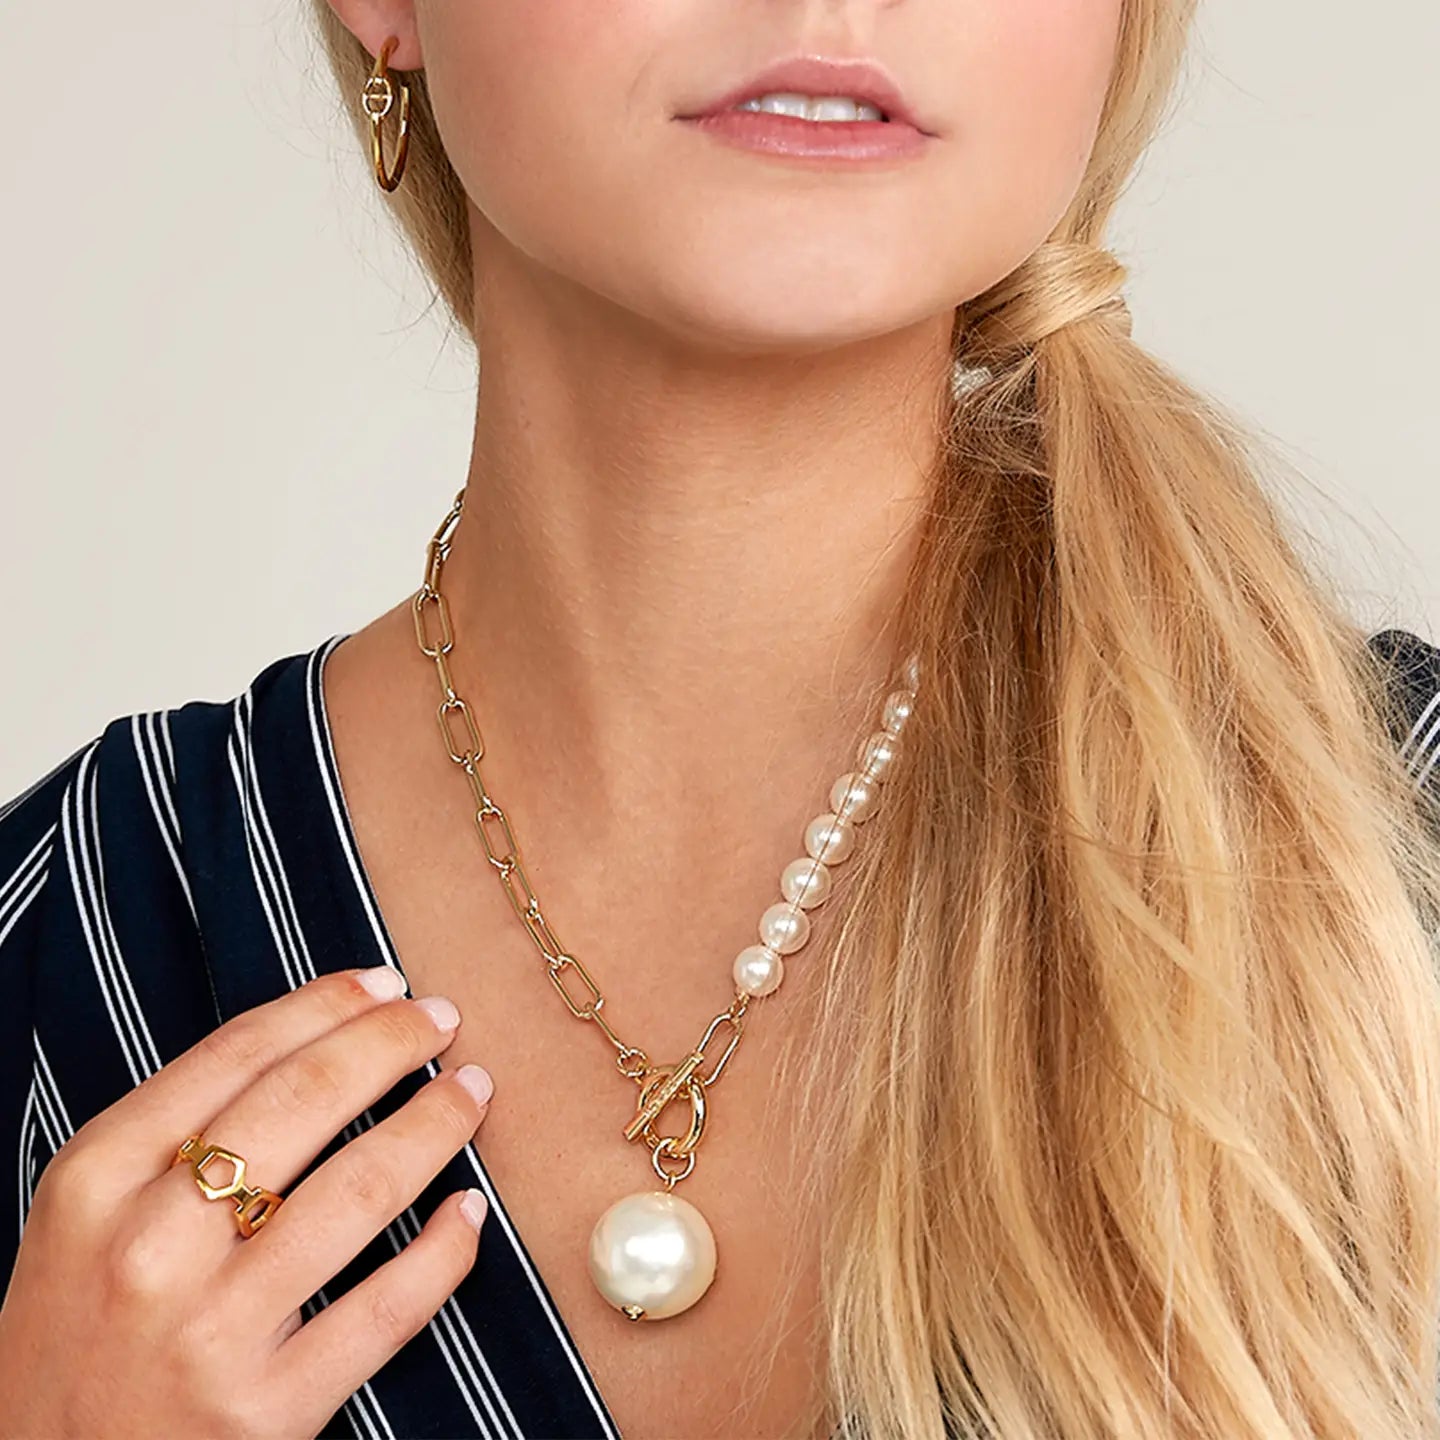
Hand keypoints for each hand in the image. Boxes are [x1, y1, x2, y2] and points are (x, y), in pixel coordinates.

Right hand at [0, 966, 493, 1438]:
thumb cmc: (81, 1331)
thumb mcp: (86, 1218)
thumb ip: (171, 1134)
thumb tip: (311, 1040)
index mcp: (96, 1180)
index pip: (236, 1054)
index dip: (326, 1005)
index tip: (386, 983)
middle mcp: (149, 1247)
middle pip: (306, 1100)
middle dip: (392, 1042)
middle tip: (443, 1020)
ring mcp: (210, 1331)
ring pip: (362, 1188)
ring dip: (436, 1123)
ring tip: (470, 1092)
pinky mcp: (267, 1410)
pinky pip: (387, 1308)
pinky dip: (446, 1250)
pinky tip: (470, 1211)